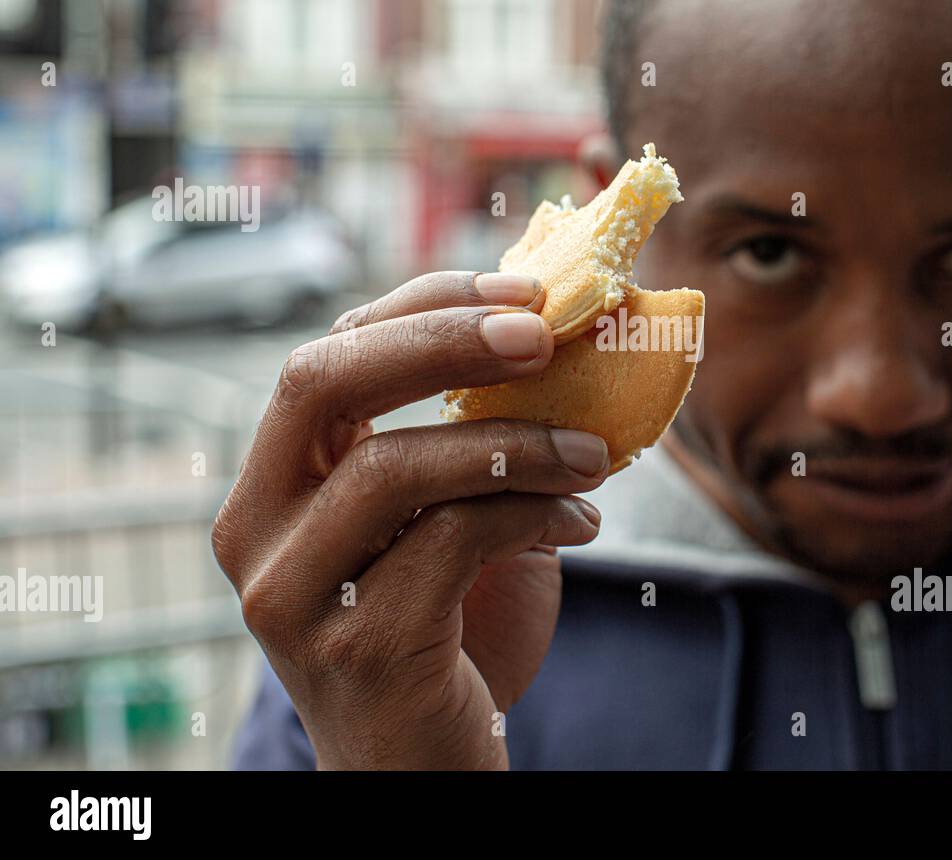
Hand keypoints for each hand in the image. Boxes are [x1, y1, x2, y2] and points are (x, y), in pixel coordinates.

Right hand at [212, 271, 609, 768]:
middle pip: (321, 381)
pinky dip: (533, 516)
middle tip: (545, 331)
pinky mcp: (355, 646)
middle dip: (442, 338)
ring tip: (594, 459)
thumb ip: (467, 433)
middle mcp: (255, 529)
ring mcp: (292, 592)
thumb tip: (551, 326)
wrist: (427, 763)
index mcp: (273, 480)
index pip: (327, 353)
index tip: (524, 291)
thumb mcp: (446, 512)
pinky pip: (451, 542)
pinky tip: (581, 526)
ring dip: (517, 447)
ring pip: (394, 467)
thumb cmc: (445, 625)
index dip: (424, 304)